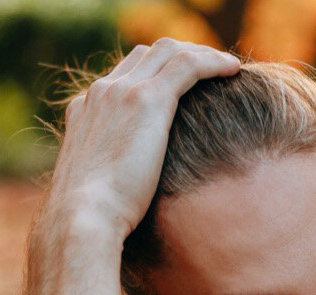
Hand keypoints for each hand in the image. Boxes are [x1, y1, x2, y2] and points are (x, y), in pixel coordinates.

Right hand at [47, 39, 241, 239]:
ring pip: (168, 52)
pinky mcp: (147, 100)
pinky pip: (187, 65)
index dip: (155, 76)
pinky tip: (233, 70)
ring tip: (227, 68)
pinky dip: (212, 63)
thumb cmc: (92, 220)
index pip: (122, 76)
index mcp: (85, 112)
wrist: (82, 218)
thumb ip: (109, 181)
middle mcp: (101, 93)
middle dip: (180, 57)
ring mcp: (122, 92)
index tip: (183, 90)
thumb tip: (124, 202)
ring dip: (200, 55)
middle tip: (211, 73)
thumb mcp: (96, 193)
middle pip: (146, 55)